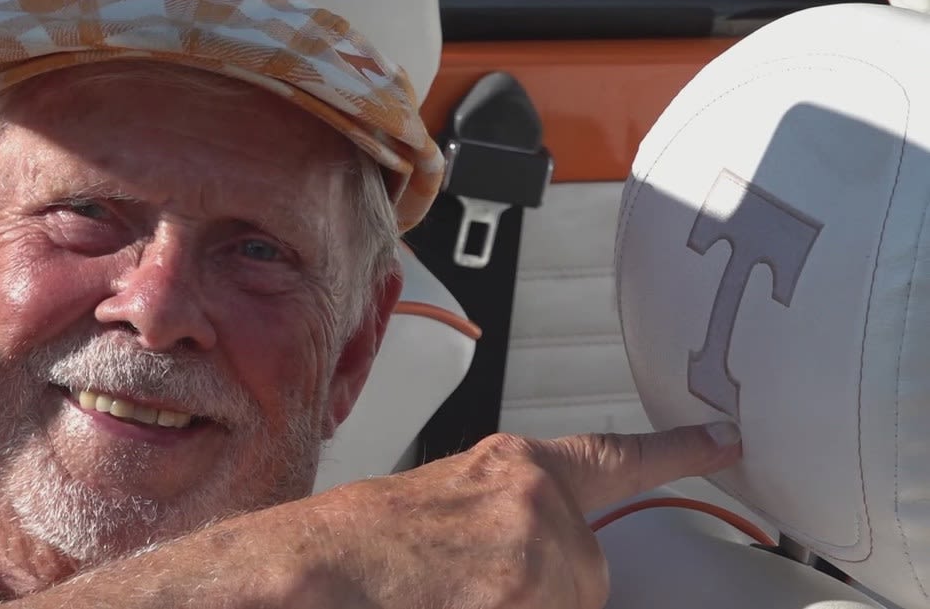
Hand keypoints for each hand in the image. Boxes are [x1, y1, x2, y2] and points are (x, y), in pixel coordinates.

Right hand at [302, 423, 740, 608]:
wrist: (304, 571)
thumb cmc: (348, 546)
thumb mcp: (438, 512)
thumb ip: (501, 526)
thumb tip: (517, 564)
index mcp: (512, 473)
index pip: (615, 458)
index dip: (678, 450)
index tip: (724, 438)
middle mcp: (539, 509)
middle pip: (583, 578)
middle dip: (538, 595)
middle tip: (469, 590)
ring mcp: (540, 561)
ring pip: (563, 602)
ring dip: (516, 605)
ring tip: (445, 594)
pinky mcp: (534, 601)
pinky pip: (551, 607)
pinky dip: (514, 608)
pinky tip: (450, 600)